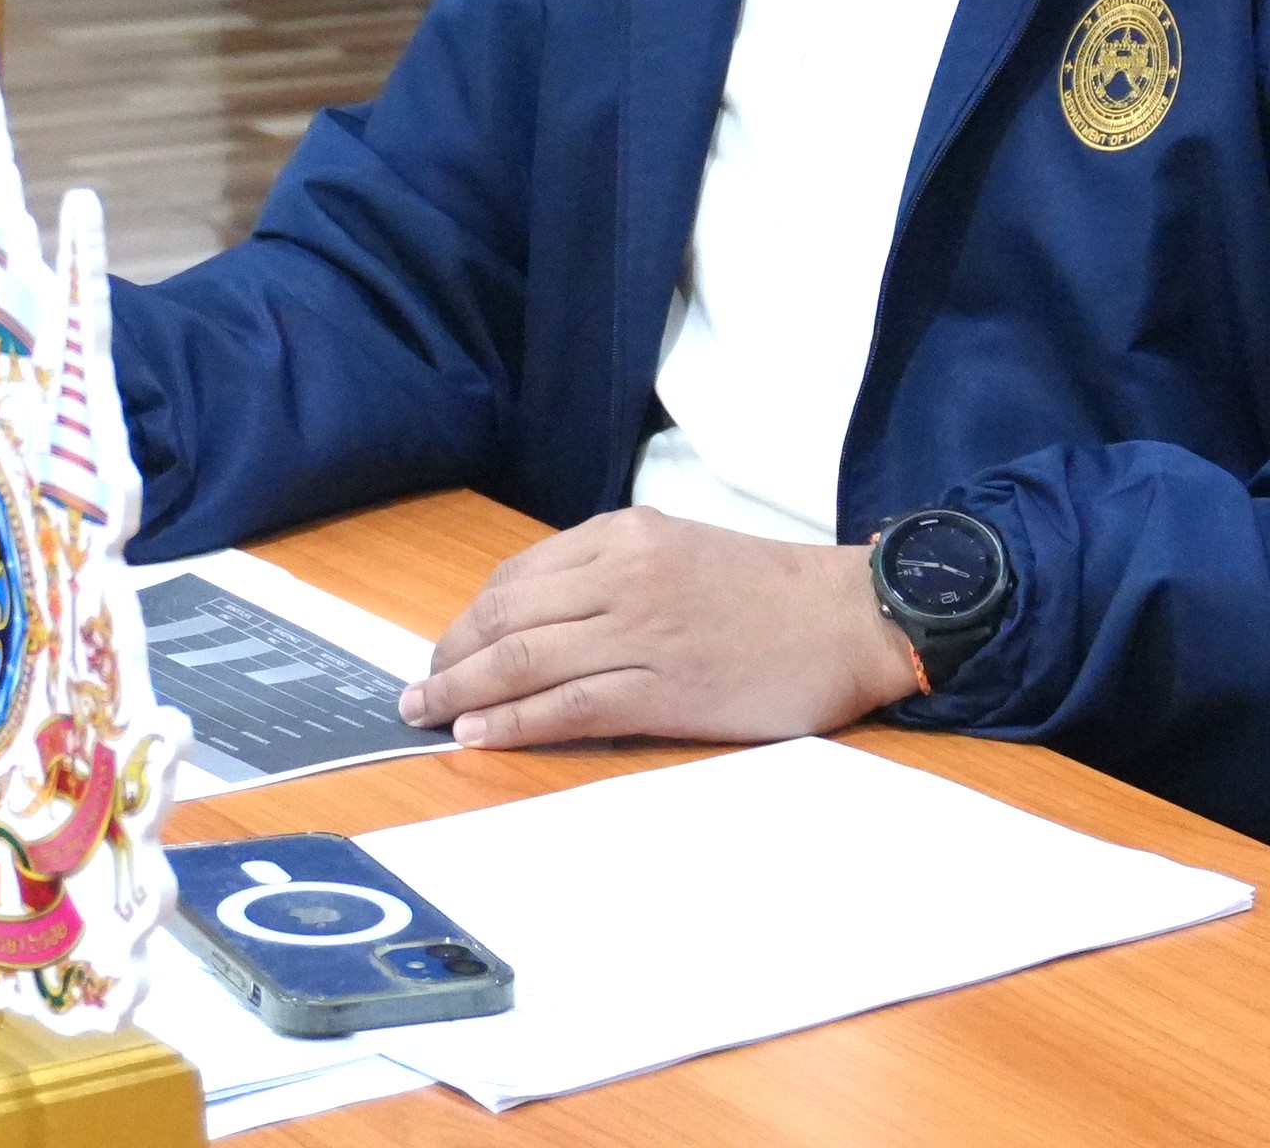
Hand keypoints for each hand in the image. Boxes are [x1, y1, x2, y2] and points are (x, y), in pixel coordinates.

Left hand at [397, 508, 920, 749]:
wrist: (850, 617)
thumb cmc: (771, 593)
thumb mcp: (681, 552)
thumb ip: (613, 575)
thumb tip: (539, 621)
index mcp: (625, 535)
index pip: (519, 576)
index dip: (470, 618)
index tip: (448, 648)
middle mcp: (622, 574)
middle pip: (507, 616)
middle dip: (451, 656)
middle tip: (419, 689)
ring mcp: (640, 631)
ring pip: (525, 661)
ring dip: (463, 691)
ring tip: (427, 714)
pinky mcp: (663, 689)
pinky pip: (568, 706)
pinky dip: (513, 721)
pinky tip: (479, 734)